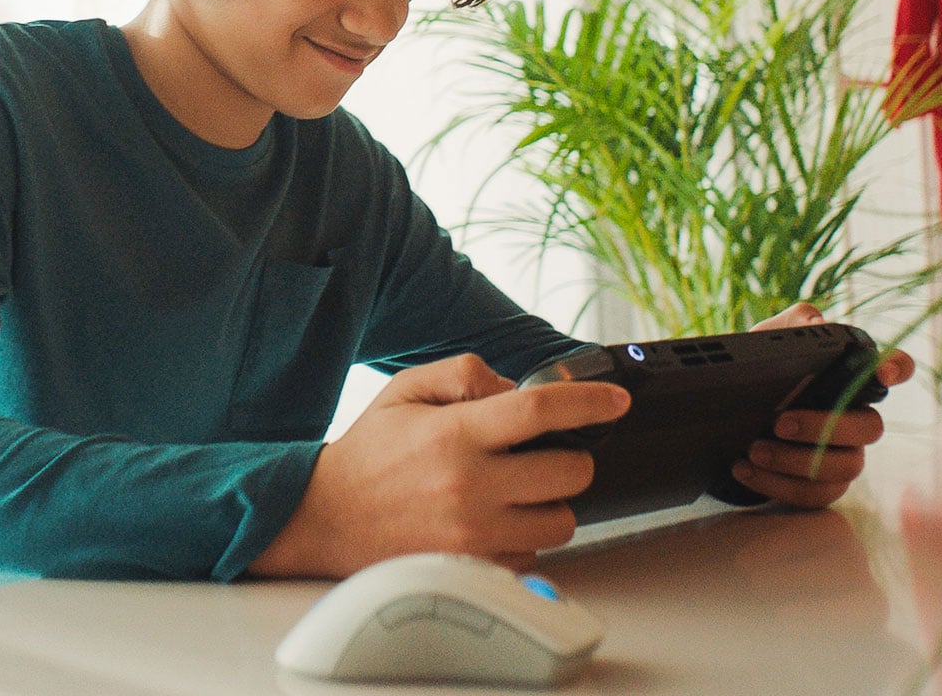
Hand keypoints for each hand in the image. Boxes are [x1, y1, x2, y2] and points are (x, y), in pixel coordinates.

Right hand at [247, 354, 629, 577]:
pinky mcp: (476, 567)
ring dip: (552, 501)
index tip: (614, 401)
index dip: (589, 402)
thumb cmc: (369, 454)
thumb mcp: (404, 391)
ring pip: (562, 520)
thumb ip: (463, 374)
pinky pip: (534, 554)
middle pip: (570, 471)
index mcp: (454, 434)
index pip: (540, 411)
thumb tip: (513, 387)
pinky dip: (526, 536)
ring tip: (520, 491)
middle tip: (543, 453)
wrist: (327, 517)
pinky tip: (497, 519)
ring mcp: (475, 532)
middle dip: (569, 456)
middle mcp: (470, 486)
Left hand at [730, 302, 914, 508]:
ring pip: (844, 467)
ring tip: (753, 449)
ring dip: (794, 460)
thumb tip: (819, 323)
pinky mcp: (820, 487)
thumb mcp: (762, 345)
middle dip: (824, 426)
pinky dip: (776, 484)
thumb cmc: (753, 378)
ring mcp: (842, 456)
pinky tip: (743, 468)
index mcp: (847, 380)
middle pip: (869, 428)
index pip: (892, 369)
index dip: (897, 369)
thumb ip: (792, 326)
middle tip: (778, 422)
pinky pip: (813, 494)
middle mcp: (855, 419)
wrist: (716, 420)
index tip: (882, 372)